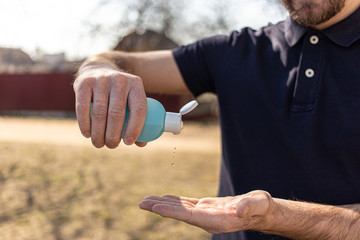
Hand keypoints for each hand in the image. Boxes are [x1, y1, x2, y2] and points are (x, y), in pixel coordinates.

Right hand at [73, 63, 147, 148]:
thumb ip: (137, 120)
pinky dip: (85, 123)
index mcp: (136, 84)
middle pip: (117, 113)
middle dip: (113, 134)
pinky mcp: (84, 82)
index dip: (135, 128)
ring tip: (99, 144)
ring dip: (98, 133)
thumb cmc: (120, 93)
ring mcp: (101, 79)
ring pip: (99, 112)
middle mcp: (119, 79)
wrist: (99, 69)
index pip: (139, 108)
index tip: (129, 142)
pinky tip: (87, 134)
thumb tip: (141, 143)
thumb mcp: (132, 99)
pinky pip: (83, 107)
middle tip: (112, 145)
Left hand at [139, 190, 272, 233]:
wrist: (261, 211)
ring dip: (163, 204)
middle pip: (180, 214)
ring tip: (146, 201)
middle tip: (141, 203)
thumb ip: (249, 206)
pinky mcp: (206, 207)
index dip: (172, 212)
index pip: (190, 217)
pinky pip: (186, 204)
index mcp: (217, 220)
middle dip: (160, 209)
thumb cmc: (261, 208)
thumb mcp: (259, 204)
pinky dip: (174, 200)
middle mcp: (207, 220)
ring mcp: (205, 214)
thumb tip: (238, 210)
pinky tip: (164, 198)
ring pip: (180, 209)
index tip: (156, 208)